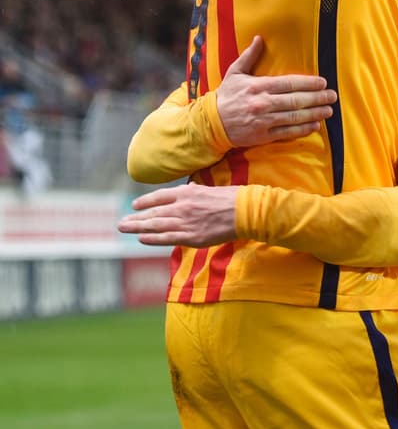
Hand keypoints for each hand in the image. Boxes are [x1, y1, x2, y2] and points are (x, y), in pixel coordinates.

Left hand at [117, 185, 238, 246]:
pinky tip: (141, 238)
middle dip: (135, 218)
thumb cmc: (232, 198)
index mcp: (187, 192)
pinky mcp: (191, 236)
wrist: (245, 211)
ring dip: (137, 227)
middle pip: (153, 212)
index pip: (159, 196)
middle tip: (121, 223)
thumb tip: (187, 189)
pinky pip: (166, 238)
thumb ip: (195, 191)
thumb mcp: (210, 189)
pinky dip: (151, 238)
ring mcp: (185, 222)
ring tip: (124, 229)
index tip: (134, 206)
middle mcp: (182, 206)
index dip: (145, 201)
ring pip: (155, 225)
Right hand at [216, 36, 334, 146]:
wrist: (210, 123)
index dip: (309, 83)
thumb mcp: (235, 73)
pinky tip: (315, 125)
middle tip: (332, 96)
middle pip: (296, 100)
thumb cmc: (225, 96)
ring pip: (295, 117)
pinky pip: (287, 133)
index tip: (323, 83)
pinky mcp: (263, 136)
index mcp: (258, 86)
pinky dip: (303, 129)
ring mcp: (264, 121)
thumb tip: (259, 38)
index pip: (290, 83)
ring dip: (315, 113)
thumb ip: (249, 56)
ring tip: (329, 110)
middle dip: (318, 98)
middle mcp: (263, 103)